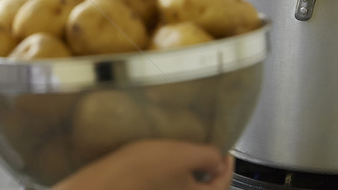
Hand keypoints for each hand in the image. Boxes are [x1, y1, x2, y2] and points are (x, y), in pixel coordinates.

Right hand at [53, 140, 233, 189]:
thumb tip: (219, 159)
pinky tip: (163, 161)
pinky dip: (173, 175)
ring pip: (185, 186)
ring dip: (190, 173)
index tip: (226, 151)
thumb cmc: (147, 168)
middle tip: (207, 153)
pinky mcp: (150, 189)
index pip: (223, 184)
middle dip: (209, 171)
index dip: (228, 166)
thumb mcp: (184, 154)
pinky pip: (169, 185)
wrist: (110, 180)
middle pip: (204, 188)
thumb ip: (208, 156)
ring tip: (186, 153)